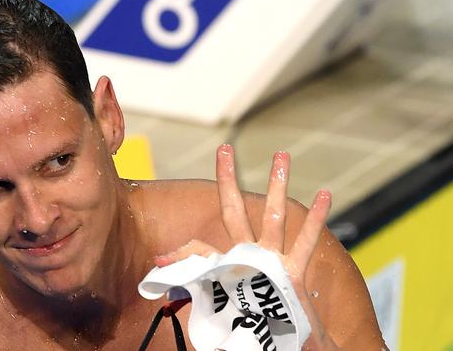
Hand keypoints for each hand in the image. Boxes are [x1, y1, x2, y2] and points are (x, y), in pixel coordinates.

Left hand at [154, 144, 338, 349]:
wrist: (275, 347)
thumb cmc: (245, 330)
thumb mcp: (214, 304)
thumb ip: (191, 279)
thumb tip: (154, 265)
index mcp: (226, 265)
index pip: (200, 249)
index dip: (179, 254)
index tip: (158, 262)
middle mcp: (247, 255)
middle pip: (235, 210)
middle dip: (228, 180)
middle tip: (224, 148)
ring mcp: (272, 260)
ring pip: (273, 216)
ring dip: (277, 186)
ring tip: (282, 155)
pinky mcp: (294, 273)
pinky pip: (304, 242)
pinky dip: (315, 219)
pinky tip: (324, 194)